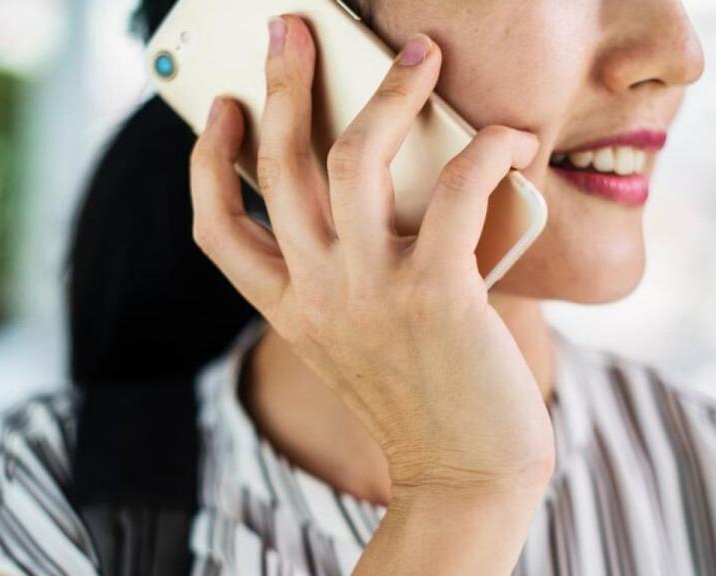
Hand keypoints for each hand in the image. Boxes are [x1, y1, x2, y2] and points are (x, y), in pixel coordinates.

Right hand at [190, 15, 553, 496]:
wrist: (466, 478)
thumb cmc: (424, 403)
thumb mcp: (360, 340)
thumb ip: (351, 277)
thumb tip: (392, 183)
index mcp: (290, 310)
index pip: (216, 231)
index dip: (208, 164)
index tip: (220, 110)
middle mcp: (318, 294)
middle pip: (279, 167)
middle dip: (282, 86)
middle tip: (291, 30)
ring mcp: (372, 291)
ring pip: (353, 159)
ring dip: (386, 93)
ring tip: (415, 54)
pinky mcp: (438, 293)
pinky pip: (458, 190)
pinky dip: (486, 149)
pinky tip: (507, 139)